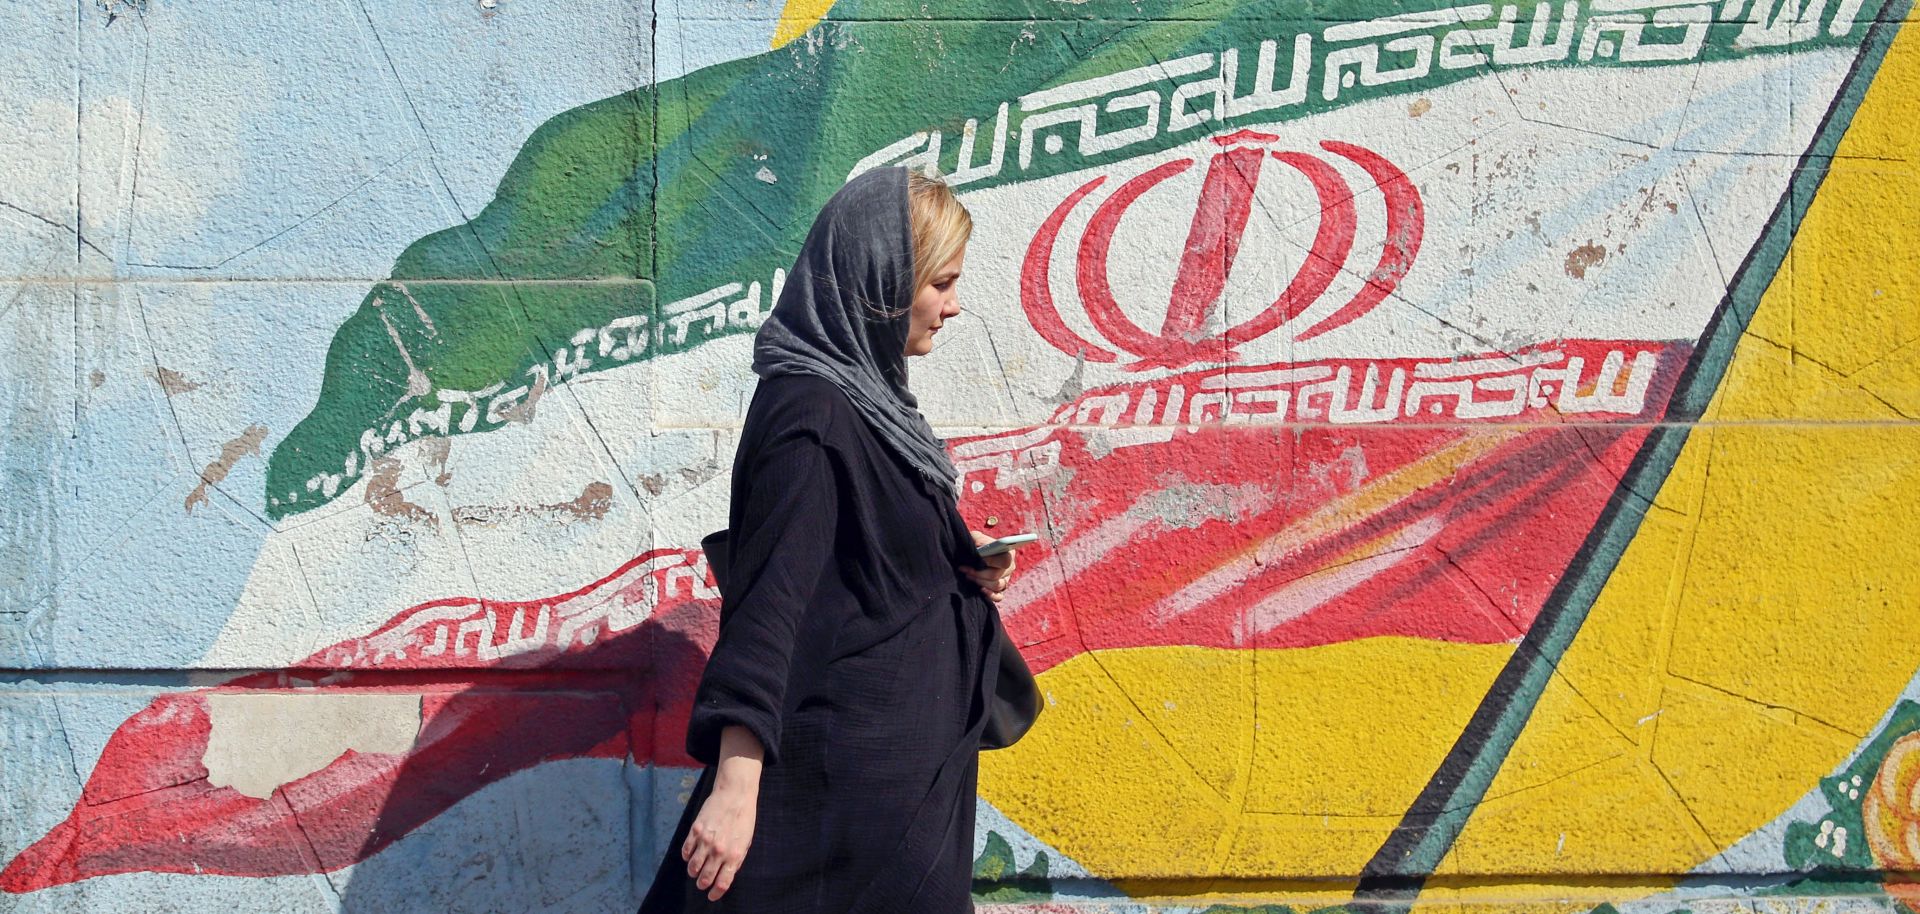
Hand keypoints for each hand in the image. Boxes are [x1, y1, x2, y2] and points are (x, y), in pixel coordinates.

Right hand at [683, 727, 761, 900]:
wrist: (735, 794)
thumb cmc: (744, 818)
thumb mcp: (746, 842)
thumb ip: (736, 860)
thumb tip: (725, 875)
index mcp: (735, 855)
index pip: (722, 884)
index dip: (715, 894)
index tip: (712, 895)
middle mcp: (719, 851)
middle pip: (705, 879)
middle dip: (702, 884)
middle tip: (702, 884)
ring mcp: (705, 841)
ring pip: (692, 868)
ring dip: (693, 872)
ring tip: (695, 871)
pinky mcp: (695, 831)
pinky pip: (685, 852)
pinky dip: (686, 857)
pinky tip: (691, 855)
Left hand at [964, 531, 1016, 602]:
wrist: (972, 554)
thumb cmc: (975, 545)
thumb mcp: (976, 538)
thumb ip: (978, 540)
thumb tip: (980, 550)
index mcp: (1008, 553)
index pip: (1005, 560)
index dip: (991, 561)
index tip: (979, 559)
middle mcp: (1010, 567)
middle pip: (998, 575)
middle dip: (980, 573)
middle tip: (965, 569)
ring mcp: (1006, 579)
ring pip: (997, 586)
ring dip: (980, 582)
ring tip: (968, 576)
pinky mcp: (1000, 590)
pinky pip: (999, 597)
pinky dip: (990, 595)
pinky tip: (981, 590)